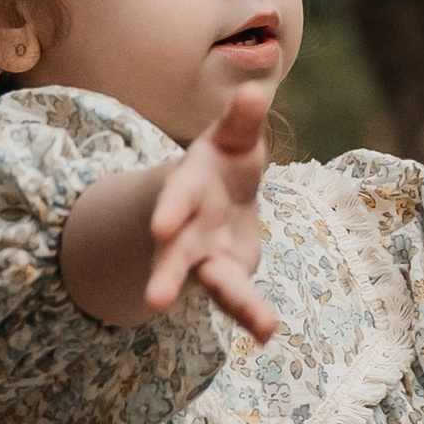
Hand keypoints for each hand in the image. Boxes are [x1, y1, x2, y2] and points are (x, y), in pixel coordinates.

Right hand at [143, 88, 278, 339]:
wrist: (220, 197)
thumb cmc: (225, 162)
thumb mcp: (233, 138)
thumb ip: (241, 120)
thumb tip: (253, 90)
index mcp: (189, 187)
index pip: (177, 197)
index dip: (171, 209)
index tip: (161, 226)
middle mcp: (189, 228)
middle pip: (175, 253)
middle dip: (167, 275)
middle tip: (156, 302)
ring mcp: (205, 256)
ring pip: (211, 283)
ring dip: (229, 305)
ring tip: (259, 328)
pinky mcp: (226, 275)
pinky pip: (238, 298)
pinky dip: (252, 315)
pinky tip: (267, 333)